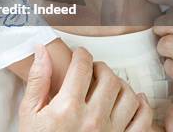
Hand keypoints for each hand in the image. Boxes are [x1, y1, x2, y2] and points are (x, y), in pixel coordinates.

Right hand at [18, 45, 152, 131]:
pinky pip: (143, 119)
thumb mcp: (30, 112)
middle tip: (92, 68)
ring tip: (109, 83)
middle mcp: (92, 120)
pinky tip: (132, 99)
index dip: (81, 54)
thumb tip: (41, 52)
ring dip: (120, 83)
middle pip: (108, 78)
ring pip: (129, 95)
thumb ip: (38, 80)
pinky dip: (142, 105)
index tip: (79, 54)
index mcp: (67, 108)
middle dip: (100, 67)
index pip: (82, 68)